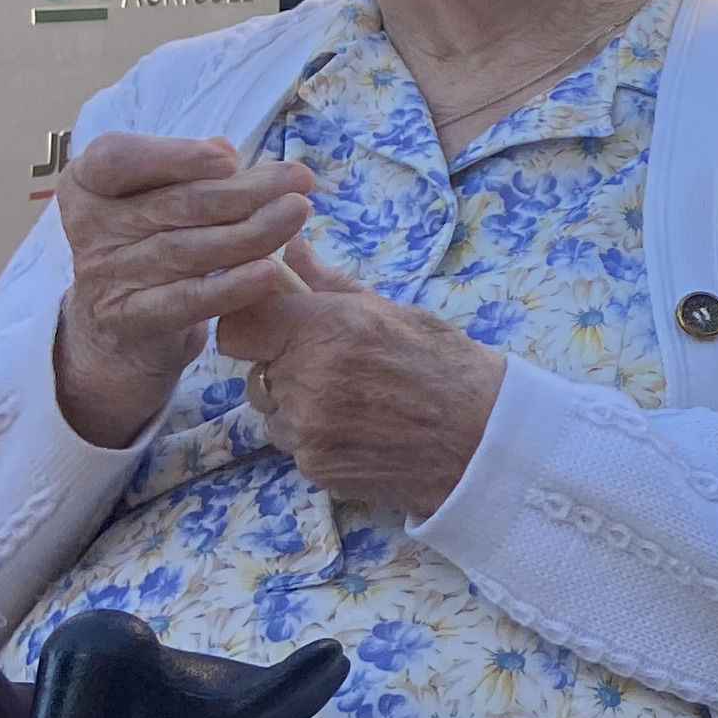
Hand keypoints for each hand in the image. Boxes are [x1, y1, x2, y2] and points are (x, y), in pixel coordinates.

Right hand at [52, 134, 318, 448]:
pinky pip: (186, 301)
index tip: (230, 159)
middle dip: (242, 192)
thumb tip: (224, 149)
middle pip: (171, 204)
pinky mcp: (129, 321)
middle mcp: (90, 227)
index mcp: (90, 183)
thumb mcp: (161, 199)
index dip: (173, 156)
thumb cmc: (151, 245)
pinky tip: (270, 272)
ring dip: (249, 232)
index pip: (116, 157)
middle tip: (299, 181)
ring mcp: (105, 277)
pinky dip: (231, 287)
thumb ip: (191, 172)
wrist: (121, 331)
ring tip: (296, 214)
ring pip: (184, 250)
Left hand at [216, 243, 507, 515]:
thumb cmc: (443, 364)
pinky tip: (361, 432)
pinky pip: (297, 448)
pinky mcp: (315, 468)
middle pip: (255, 374)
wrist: (480, 434)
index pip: (236, 330)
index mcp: (322, 329)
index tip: (273, 332)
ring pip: (274, 415)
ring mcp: (307, 430)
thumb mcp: (391, 311)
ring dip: (299, 409)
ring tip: (353, 404)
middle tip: (334, 370)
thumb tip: (291, 249)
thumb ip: (328, 284)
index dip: (251, 330)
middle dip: (285, 371)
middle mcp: (306, 380)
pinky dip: (319, 441)